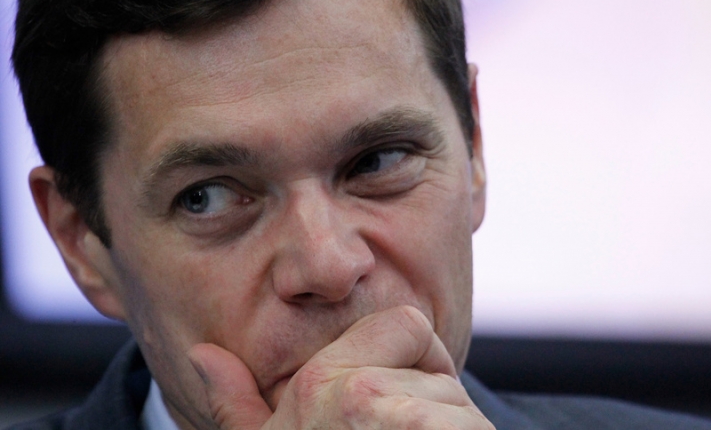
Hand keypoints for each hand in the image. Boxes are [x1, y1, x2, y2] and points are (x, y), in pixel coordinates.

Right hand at [188, 305, 494, 428]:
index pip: (410, 323)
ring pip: (464, 410)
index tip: (396, 412)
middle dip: (438, 411)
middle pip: (443, 375)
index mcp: (319, 384)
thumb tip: (204, 355)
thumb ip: (237, 407)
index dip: (417, 364)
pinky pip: (474, 429)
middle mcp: (360, 396)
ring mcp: (402, 422)